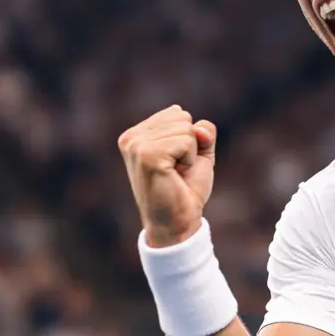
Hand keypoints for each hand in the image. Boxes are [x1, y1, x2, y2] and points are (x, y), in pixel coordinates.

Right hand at [117, 105, 216, 247]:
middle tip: (177, 170)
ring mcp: (136, 146)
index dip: (188, 139)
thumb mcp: (199, 154)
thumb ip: (203, 132)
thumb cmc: (186, 190)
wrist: (179, 222)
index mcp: (136, 135)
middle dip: (190, 144)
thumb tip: (199, 128)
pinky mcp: (147, 155)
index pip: (176, 113)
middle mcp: (131, 138)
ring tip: (175, 173)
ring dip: (189, 153)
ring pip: (185, 128)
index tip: (176, 163)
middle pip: (181, 117)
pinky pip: (186, 141)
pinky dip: (189, 159)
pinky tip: (175, 175)